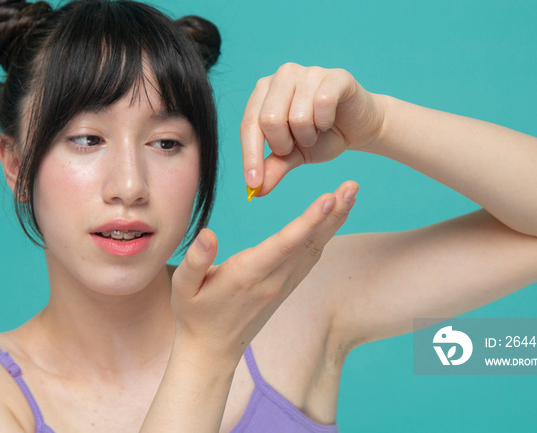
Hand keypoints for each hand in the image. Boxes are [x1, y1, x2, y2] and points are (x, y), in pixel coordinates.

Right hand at [170, 181, 357, 364]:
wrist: (212, 351)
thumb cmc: (194, 315)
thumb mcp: (183, 287)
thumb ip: (195, 260)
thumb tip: (208, 234)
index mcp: (248, 274)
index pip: (285, 244)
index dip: (309, 220)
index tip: (329, 198)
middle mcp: (272, 280)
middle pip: (309, 242)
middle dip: (333, 212)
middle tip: (353, 185)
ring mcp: (282, 285)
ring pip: (315, 248)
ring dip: (335, 221)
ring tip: (351, 195)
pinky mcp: (285, 287)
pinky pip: (310, 258)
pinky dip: (325, 236)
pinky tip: (334, 219)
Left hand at [240, 63, 382, 195]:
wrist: (358, 128)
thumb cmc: (321, 137)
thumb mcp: (293, 155)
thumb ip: (273, 168)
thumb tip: (255, 191)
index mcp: (264, 91)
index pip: (249, 124)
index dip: (251, 156)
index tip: (254, 184)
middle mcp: (282, 76)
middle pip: (270, 119)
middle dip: (284, 144)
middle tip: (298, 144)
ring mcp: (309, 72)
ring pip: (297, 116)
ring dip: (308, 136)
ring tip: (316, 131)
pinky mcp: (335, 76)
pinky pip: (323, 104)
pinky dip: (325, 122)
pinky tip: (329, 121)